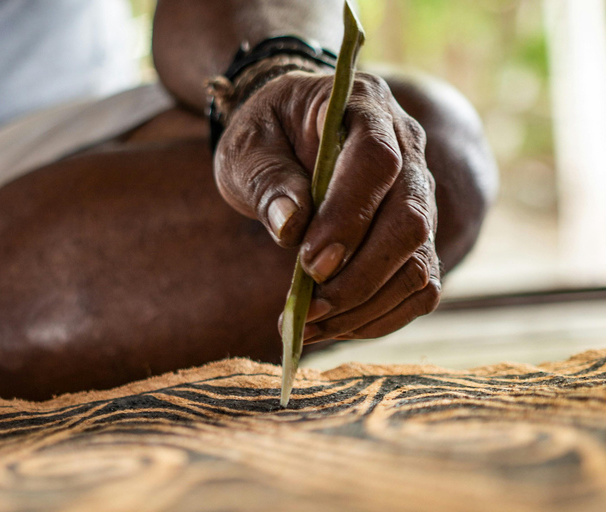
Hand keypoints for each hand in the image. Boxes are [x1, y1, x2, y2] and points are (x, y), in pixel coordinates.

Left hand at [214, 71, 440, 342]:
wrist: (289, 135)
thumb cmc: (265, 136)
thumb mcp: (246, 146)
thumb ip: (266, 178)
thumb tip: (291, 228)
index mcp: (364, 106)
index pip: (377, 162)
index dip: (348, 216)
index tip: (309, 263)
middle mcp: (407, 148)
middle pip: (409, 220)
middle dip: (359, 276)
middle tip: (307, 310)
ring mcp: (419, 194)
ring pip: (419, 262)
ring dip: (366, 307)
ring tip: (309, 326)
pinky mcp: (417, 236)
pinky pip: (419, 287)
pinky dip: (380, 317)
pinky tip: (334, 325)